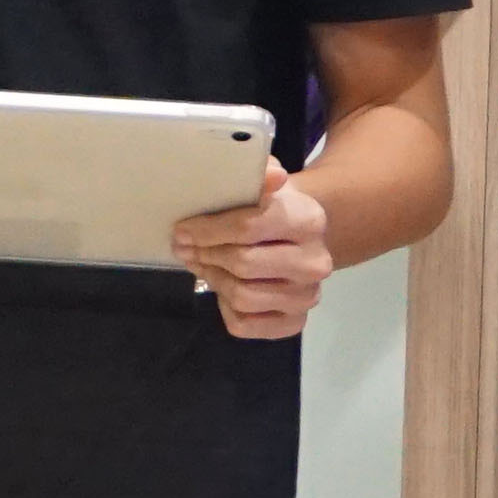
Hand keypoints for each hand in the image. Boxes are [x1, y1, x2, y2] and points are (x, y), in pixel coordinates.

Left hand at [174, 166, 337, 339]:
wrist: (298, 236)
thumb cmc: (271, 206)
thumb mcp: (263, 183)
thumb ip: (260, 173)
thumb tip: (274, 175)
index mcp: (309, 220)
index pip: (248, 228)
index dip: (207, 230)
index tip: (182, 228)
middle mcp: (315, 263)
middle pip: (243, 264)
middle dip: (206, 254)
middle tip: (184, 246)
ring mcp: (306, 297)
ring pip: (242, 296)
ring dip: (213, 278)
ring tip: (202, 263)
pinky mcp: (293, 322)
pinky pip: (244, 324)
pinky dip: (225, 308)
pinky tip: (224, 288)